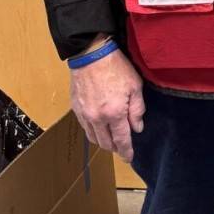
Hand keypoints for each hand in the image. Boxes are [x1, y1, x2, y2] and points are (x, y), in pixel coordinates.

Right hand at [70, 44, 144, 163]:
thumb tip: (137, 128)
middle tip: (122, 147)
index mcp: (114, 114)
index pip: (121, 140)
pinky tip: (99, 128)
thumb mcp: (135, 86)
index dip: (126, 151)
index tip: (129, 158)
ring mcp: (84, 114)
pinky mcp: (75, 108)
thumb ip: (137, 110)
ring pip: (93, 137)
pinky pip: (84, 127)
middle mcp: (97, 118)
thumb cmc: (116, 67)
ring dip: (103, 142)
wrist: (91, 54)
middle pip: (105, 143)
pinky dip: (93, 132)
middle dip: (115, 148)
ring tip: (111, 139)